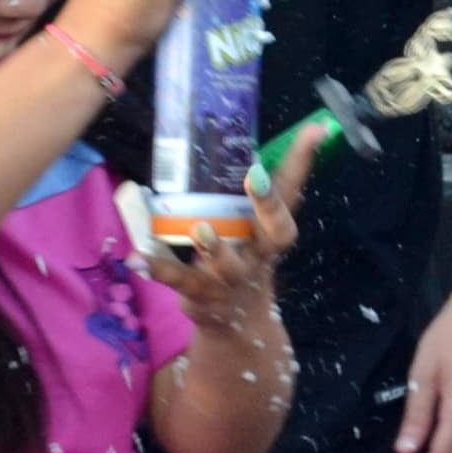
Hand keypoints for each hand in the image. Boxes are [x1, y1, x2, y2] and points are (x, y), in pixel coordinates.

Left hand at [143, 127, 310, 334]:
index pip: (294, 189)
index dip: (303, 160)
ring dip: (215, 248)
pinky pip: (180, 281)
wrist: (240, 322)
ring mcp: (233, 277)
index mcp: (274, 229)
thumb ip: (257, 185)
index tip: (315, 130)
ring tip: (199, 228)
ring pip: (228, 265)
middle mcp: (261, 253)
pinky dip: (159, 270)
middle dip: (268, 205)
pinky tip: (136, 259)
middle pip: (276, 231)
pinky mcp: (203, 295)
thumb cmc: (247, 255)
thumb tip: (267, 132)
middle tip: (255, 176)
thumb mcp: (257, 224)